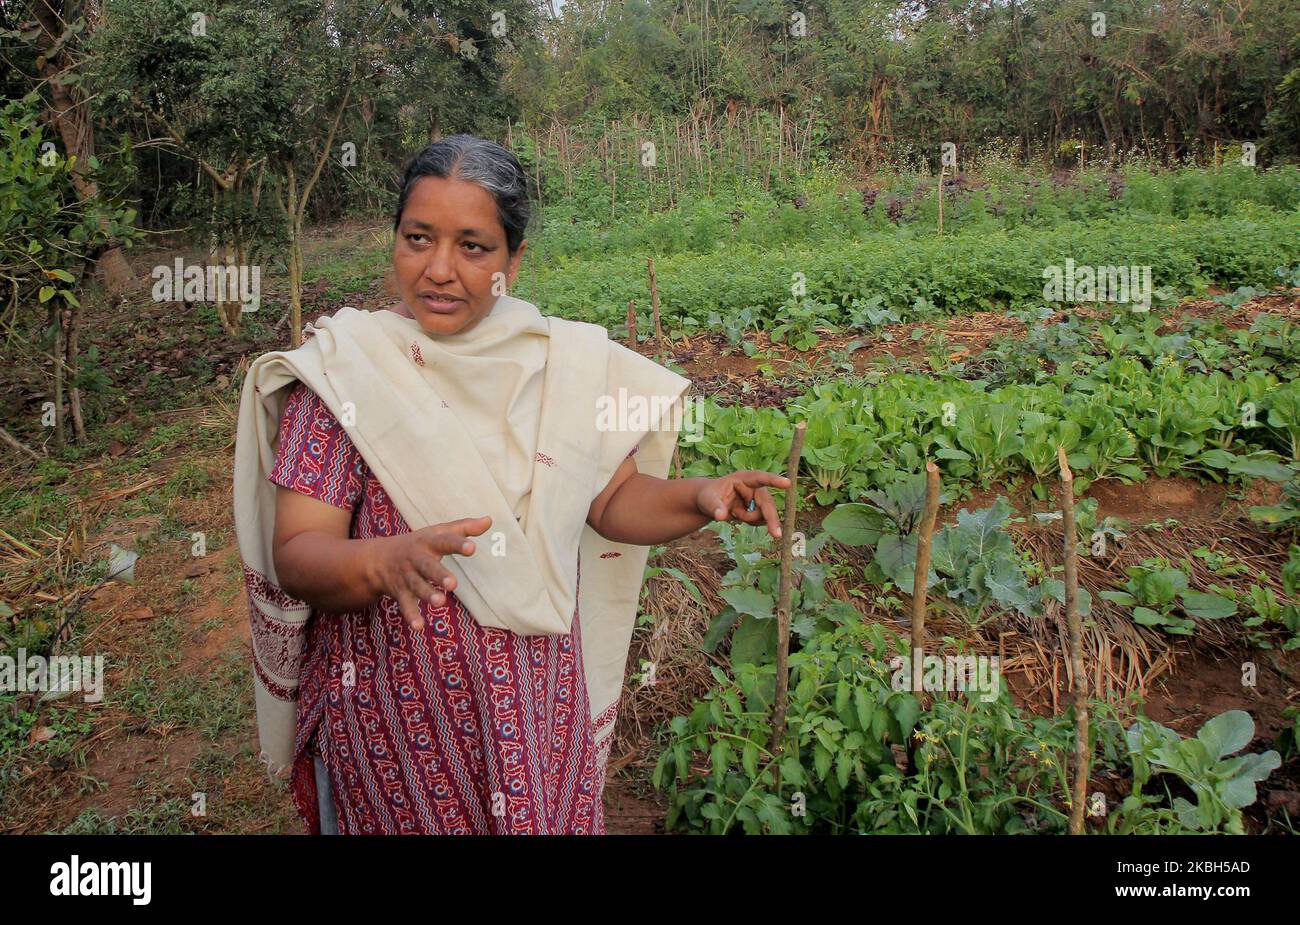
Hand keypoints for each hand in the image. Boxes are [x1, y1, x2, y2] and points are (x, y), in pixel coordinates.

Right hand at [370, 515, 491, 629]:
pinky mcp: (400, 593)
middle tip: (453, 584)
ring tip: (440, 602)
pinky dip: (411, 616)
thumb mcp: (438, 532)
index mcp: (428, 542)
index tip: (472, 548)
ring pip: (417, 586)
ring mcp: (407, 577)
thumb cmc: (418, 544)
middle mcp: (417, 559)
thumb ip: (464, 528)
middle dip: (439, 575)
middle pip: (428, 566)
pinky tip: (418, 627)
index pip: (444, 541)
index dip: (458, 544)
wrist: (377, 559)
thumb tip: (489, 520)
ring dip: (427, 594)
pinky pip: (405, 605)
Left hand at [695, 471, 790, 538]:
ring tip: (733, 512)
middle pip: (767, 502)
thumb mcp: (708, 501)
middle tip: (776, 534)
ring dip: (749, 519)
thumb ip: (715, 507)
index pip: (760, 478)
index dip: (774, 480)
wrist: (710, 502)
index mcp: (743, 478)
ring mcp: (759, 497)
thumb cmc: (708, 496)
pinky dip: (751, 522)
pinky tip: (739, 516)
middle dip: (771, 518)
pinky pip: (761, 520)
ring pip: (764, 514)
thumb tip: (720, 516)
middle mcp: (755, 487)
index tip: (787, 483)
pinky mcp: (760, 507)